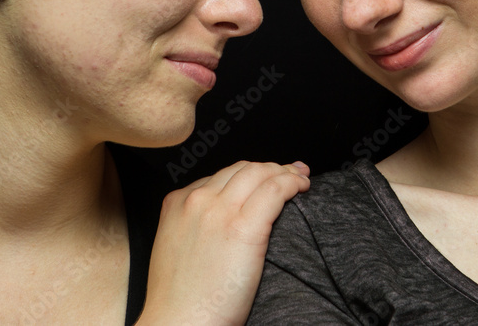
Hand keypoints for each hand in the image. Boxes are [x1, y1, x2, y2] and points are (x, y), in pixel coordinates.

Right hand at [136, 160, 310, 325]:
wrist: (180, 324)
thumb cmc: (182, 299)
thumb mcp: (176, 247)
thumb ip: (195, 224)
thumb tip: (225, 220)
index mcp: (177, 203)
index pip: (222, 176)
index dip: (249, 174)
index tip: (265, 178)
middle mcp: (197, 200)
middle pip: (243, 169)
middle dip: (270, 168)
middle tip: (291, 172)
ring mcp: (219, 211)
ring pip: (260, 174)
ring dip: (285, 172)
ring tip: (300, 180)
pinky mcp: (243, 228)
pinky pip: (275, 190)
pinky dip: (292, 183)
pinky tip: (301, 188)